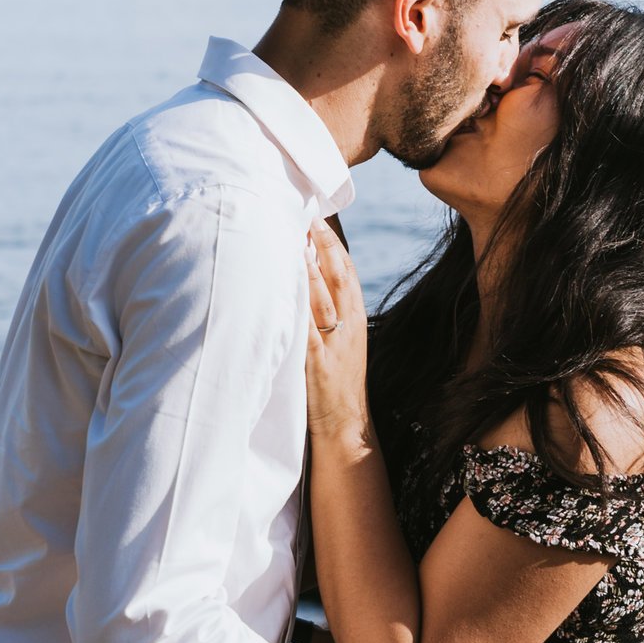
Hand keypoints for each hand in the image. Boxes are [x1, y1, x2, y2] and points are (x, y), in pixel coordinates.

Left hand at [304, 221, 369, 453]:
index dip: (333, 243)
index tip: (318, 218)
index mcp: (354, 319)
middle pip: (339, 277)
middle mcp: (348, 326)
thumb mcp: (341, 342)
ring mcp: (334, 345)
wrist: (346, 424)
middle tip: (308, 217)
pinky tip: (288, 290)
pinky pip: (308, 332)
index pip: (347, 272)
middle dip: (324, 245)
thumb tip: (307, 279)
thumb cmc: (336, 382)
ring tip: (296, 242)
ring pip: (324, 299)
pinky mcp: (318, 364)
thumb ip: (328, 313)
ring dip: (310, 269)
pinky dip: (300, 310)